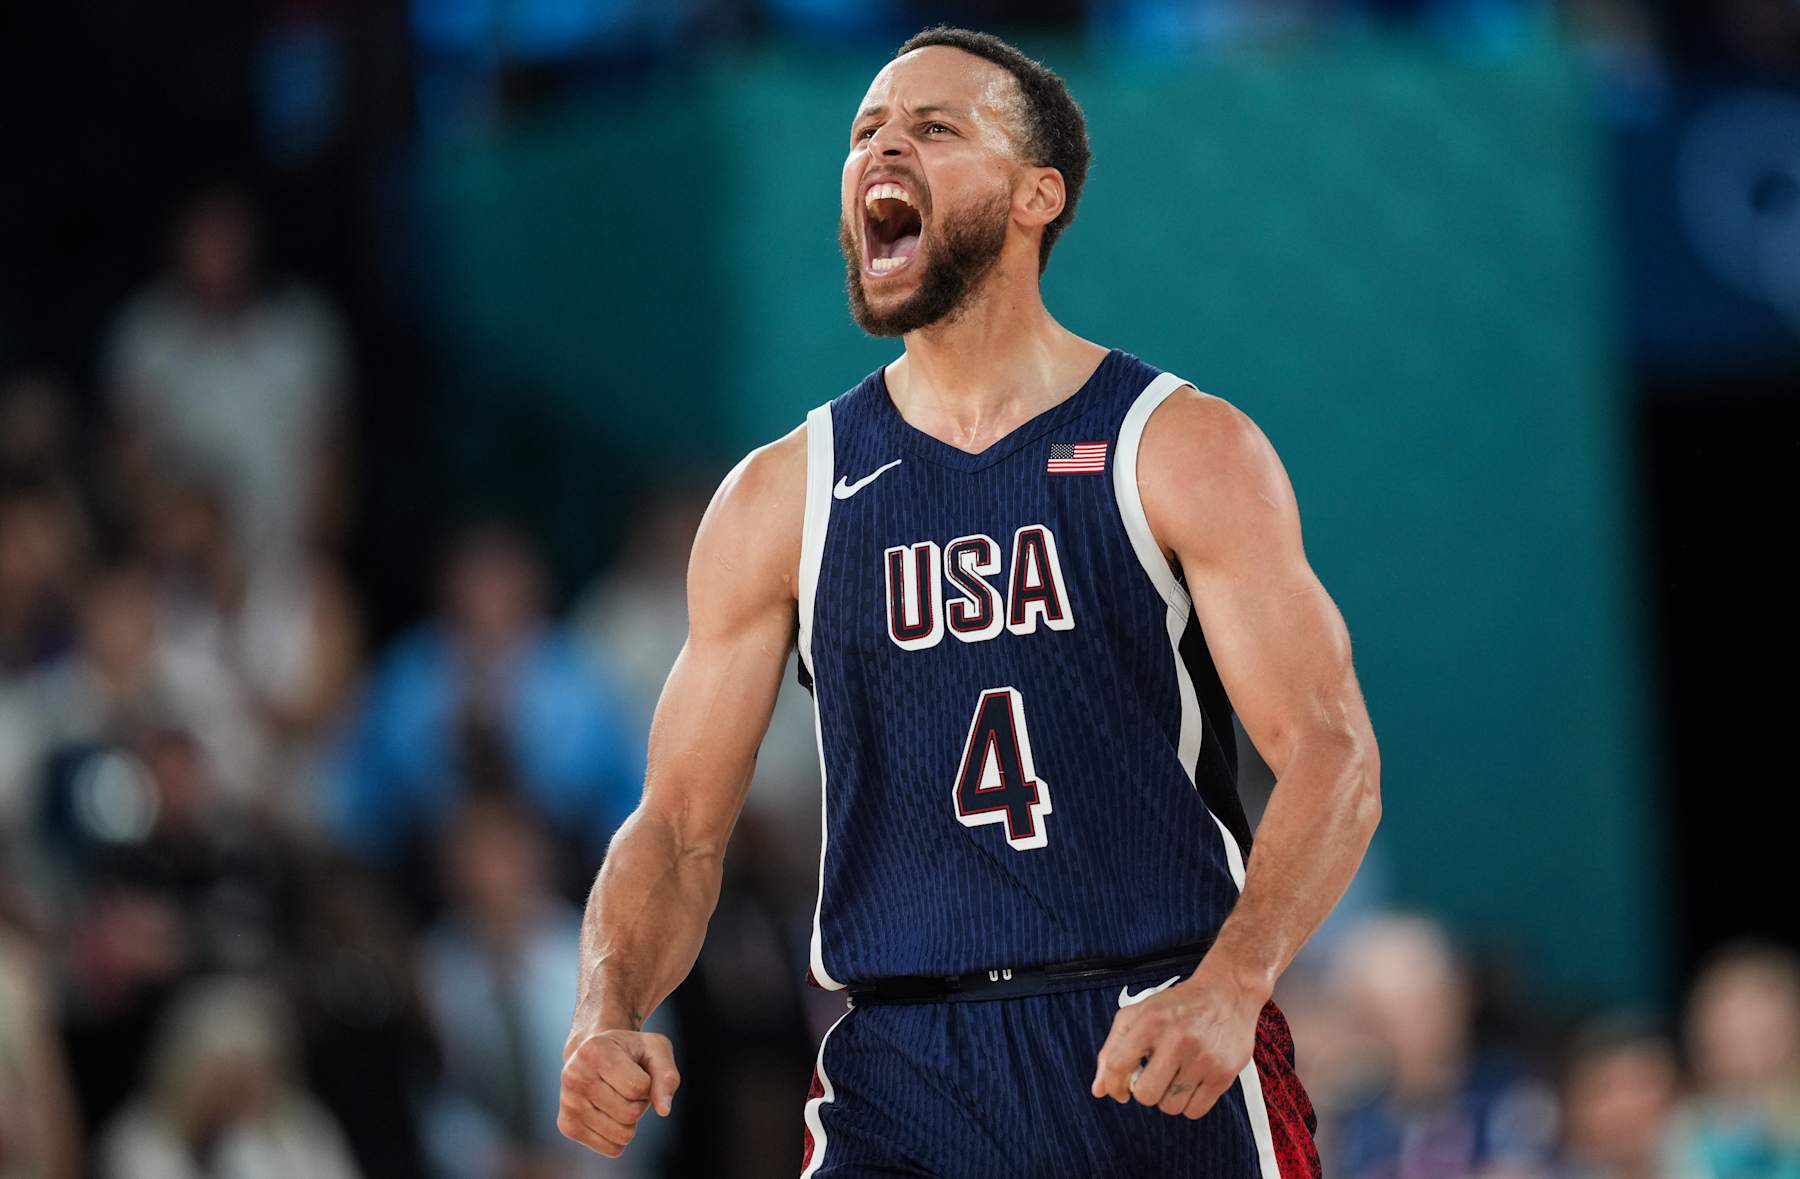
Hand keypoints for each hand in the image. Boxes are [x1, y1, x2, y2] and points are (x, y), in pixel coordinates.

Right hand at [558, 1027, 679, 1157]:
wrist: (593, 1054)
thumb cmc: (630, 1051)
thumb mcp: (655, 1049)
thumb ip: (667, 1076)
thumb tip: (664, 1110)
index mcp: (594, 1051)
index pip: (638, 1087)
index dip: (648, 1084)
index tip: (637, 1071)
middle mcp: (574, 1076)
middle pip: (630, 1113)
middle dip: (640, 1103)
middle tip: (628, 1086)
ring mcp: (568, 1103)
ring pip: (622, 1135)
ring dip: (631, 1121)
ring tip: (618, 1098)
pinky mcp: (567, 1126)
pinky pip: (612, 1149)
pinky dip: (619, 1136)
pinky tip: (608, 1112)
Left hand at [1090, 959, 1266, 1118]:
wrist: (1227, 992)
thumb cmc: (1178, 1005)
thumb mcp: (1139, 1014)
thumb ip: (1113, 1049)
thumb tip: (1098, 1090)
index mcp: (1151, 1021)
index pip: (1118, 1066)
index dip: (1114, 1083)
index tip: (1120, 1087)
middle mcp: (1177, 1039)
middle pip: (1145, 1094)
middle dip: (1144, 1091)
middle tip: (1153, 1077)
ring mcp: (1203, 1058)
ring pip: (1171, 1106)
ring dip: (1168, 1097)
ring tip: (1175, 1076)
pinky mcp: (1223, 1073)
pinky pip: (1195, 1111)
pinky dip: (1189, 1103)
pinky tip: (1191, 1082)